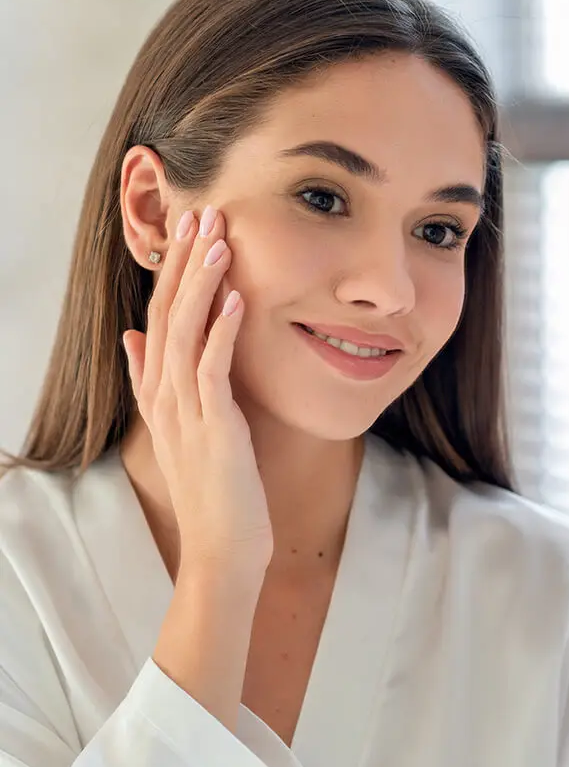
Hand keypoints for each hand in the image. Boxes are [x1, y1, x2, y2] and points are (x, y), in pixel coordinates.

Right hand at [122, 206, 271, 578]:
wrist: (222, 552)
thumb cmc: (214, 493)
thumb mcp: (181, 431)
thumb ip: (153, 382)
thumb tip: (133, 339)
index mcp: (159, 395)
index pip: (157, 320)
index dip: (171, 273)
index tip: (188, 230)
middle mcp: (166, 399)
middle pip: (166, 317)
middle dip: (183, 264)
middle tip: (201, 214)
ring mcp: (186, 414)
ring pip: (184, 335)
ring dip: (201, 285)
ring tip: (217, 240)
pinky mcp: (214, 430)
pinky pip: (212, 372)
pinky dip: (222, 333)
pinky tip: (237, 300)